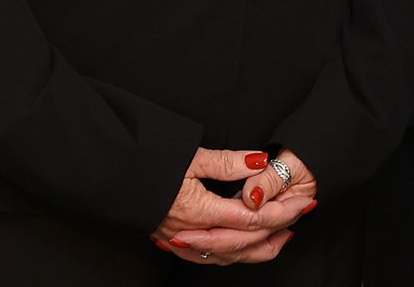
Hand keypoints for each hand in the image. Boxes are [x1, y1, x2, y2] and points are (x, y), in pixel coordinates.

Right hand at [153, 148, 318, 265]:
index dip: (281, 211)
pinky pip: (209, 257)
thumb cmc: (149, 162)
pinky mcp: (173, 242)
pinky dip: (232, 254)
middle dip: (277, 230)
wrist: (111, 176)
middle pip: (245, 241)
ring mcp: (182, 241)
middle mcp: (193, 233)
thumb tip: (261, 162)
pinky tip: (242, 248)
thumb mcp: (192, 156)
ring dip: (258, 248)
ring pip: (229, 255)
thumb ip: (228, 162)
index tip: (302, 201)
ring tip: (281, 237)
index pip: (252, 218)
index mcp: (200, 211)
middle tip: (300, 216)